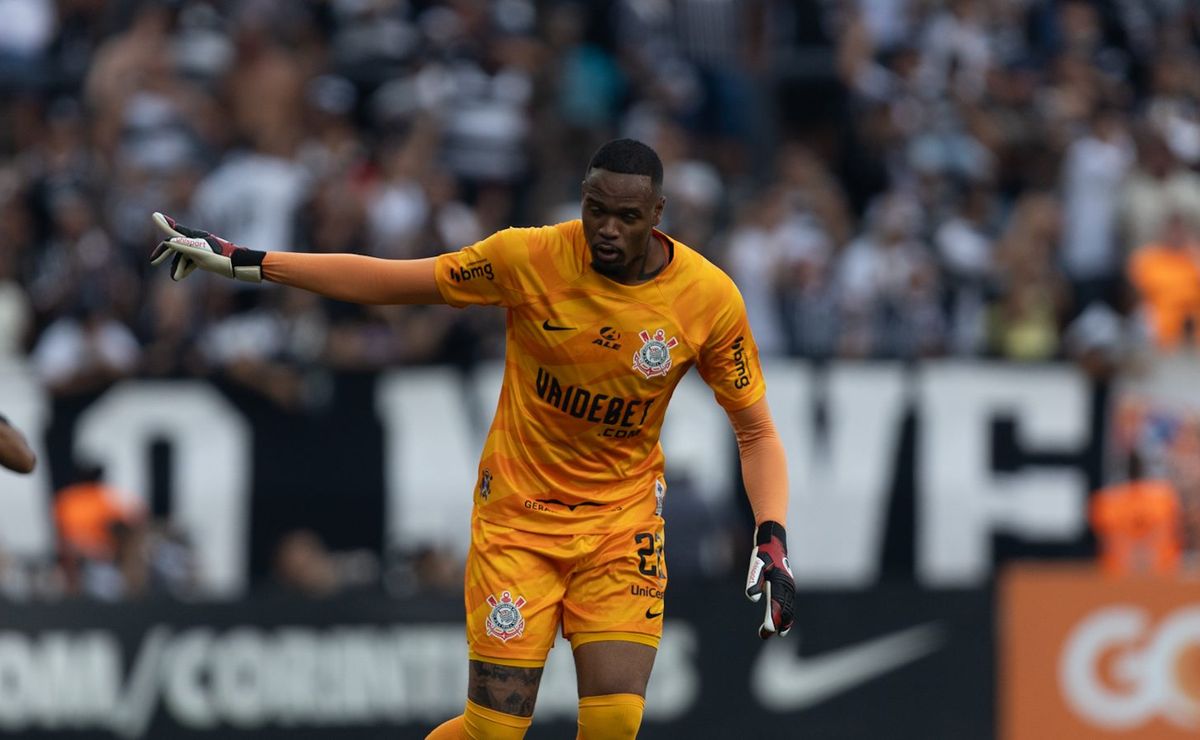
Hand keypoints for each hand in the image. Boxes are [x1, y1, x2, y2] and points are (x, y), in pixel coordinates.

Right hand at [150, 212, 264, 281]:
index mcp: (194, 237)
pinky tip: (180, 276)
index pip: (174, 231)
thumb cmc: (219, 258)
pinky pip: (191, 261)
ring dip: (177, 266)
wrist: (238, 266)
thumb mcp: (198, 253)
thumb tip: (166, 240)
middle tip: (153, 262)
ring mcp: (201, 249)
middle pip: (176, 245)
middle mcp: (197, 241)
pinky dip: (185, 268)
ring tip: (175, 278)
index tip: (154, 216)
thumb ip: (182, 245)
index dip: (163, 225)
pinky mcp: (205, 257)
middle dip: (165, 254)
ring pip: (183, 256)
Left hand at [745, 520, 794, 638]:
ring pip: (787, 608)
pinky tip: (778, 622)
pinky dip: (784, 614)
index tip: (769, 631)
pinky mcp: (786, 587)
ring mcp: (789, 587)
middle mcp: (787, 587)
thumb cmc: (763, 554)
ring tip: (769, 633)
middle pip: (784, 610)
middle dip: (776, 624)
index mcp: (781, 583)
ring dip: (780, 622)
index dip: (773, 619)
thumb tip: (752, 598)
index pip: (777, 606)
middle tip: (765, 635)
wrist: (773, 542)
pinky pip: (788, 604)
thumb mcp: (757, 565)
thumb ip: (754, 581)